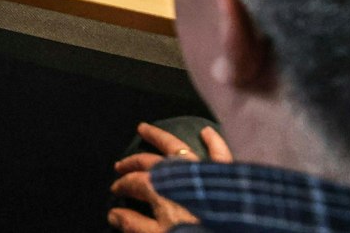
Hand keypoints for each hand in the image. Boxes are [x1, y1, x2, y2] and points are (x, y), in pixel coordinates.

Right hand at [107, 123, 231, 232]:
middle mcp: (177, 173)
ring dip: (159, 137)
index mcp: (158, 188)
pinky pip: (220, 153)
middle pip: (148, 161)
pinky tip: (206, 131)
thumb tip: (114, 214)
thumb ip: (134, 224)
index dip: (122, 186)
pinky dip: (213, 141)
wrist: (235, 232)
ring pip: (176, 147)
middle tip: (120, 165)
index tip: (116, 192)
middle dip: (132, 162)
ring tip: (145, 128)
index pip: (133, 182)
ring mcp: (200, 171)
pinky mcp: (225, 175)